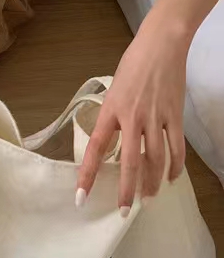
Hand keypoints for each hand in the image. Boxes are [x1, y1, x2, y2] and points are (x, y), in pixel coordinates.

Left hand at [77, 12, 190, 214]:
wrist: (161, 46)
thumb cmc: (133, 64)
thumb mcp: (113, 89)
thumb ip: (113, 116)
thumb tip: (113, 139)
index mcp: (111, 110)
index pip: (95, 149)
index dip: (87, 174)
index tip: (80, 196)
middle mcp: (132, 118)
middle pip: (130, 163)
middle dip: (126, 190)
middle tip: (123, 211)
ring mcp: (156, 118)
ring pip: (155, 160)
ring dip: (152, 184)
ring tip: (147, 200)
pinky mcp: (175, 117)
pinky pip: (176, 148)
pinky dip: (175, 167)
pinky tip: (170, 178)